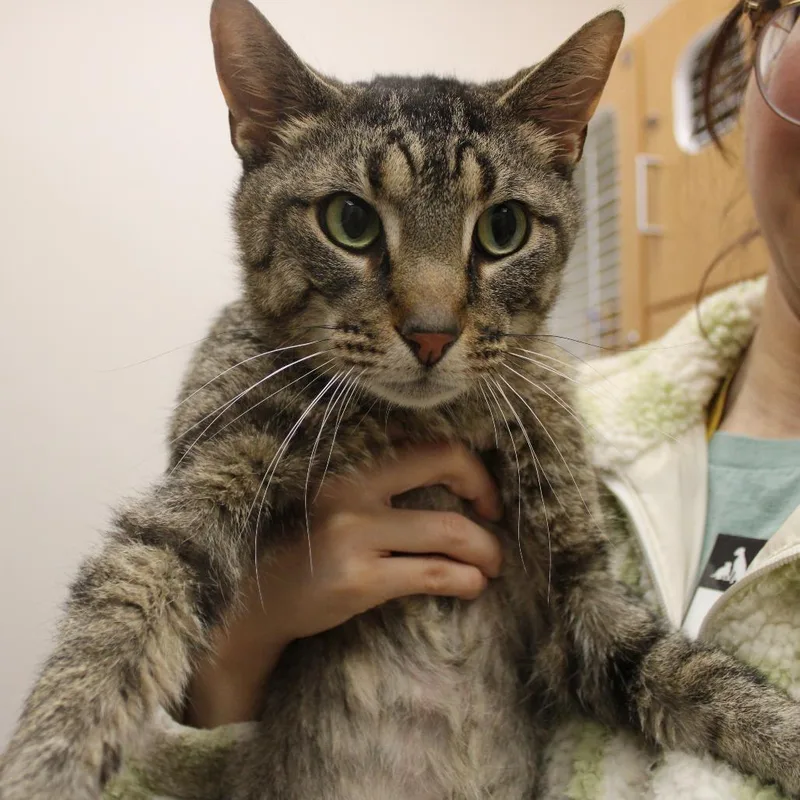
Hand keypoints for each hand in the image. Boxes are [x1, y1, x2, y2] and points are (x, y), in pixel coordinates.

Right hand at [185, 442, 502, 726]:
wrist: (259, 601)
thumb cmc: (309, 550)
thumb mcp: (340, 504)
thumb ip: (383, 489)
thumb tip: (456, 487)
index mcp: (352, 465)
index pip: (430, 444)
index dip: (471, 467)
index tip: (483, 496)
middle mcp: (352, 488)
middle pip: (446, 464)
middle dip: (486, 493)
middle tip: (496, 522)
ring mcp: (353, 533)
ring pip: (449, 529)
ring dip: (487, 550)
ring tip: (493, 567)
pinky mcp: (357, 579)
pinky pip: (432, 574)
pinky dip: (466, 580)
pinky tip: (473, 585)